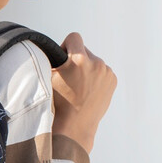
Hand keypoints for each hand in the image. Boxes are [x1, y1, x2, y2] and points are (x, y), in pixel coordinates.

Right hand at [51, 33, 116, 153]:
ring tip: (78, 87)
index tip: (63, 58)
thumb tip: (54, 51)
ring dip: (87, 70)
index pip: (74, 37)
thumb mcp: (49, 78)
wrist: (75, 125)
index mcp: (79, 60)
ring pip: (94, 62)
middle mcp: (96, 63)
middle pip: (84, 50)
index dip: (65, 46)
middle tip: (69, 78)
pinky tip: (87, 91)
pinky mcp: (112, 80)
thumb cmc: (59, 104)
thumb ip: (54, 60)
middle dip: (76, 60)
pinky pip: (102, 72)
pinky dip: (95, 78)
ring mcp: (106, 72)